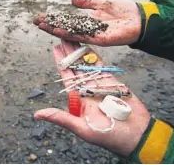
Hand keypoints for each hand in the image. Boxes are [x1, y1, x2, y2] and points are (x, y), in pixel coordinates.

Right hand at [33, 0, 141, 45]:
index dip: (54, 19)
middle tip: (35, 21)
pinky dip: (68, 34)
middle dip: (50, 24)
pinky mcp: (98, 39)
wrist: (139, 18)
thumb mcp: (102, 3)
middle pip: (64, 27)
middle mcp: (86, 29)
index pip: (66, 20)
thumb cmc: (123, 10)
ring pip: (69, 33)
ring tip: (41, 25)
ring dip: (55, 29)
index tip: (42, 16)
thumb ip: (87, 3)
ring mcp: (91, 35)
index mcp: (87, 21)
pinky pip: (80, 37)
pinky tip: (57, 30)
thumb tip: (72, 0)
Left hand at [34, 40, 149, 156]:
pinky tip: (90, 47)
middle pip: (76, 67)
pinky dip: (96, 57)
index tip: (55, 49)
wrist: (136, 135)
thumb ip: (61, 118)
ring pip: (88, 64)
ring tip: (75, 38)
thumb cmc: (109, 136)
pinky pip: (103, 67)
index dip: (61, 62)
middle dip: (69, 52)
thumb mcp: (82, 128)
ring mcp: (100, 84)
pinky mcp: (113, 82)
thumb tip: (37, 115)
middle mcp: (87, 89)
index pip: (66, 76)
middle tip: (64, 37)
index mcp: (78, 98)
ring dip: (81, 51)